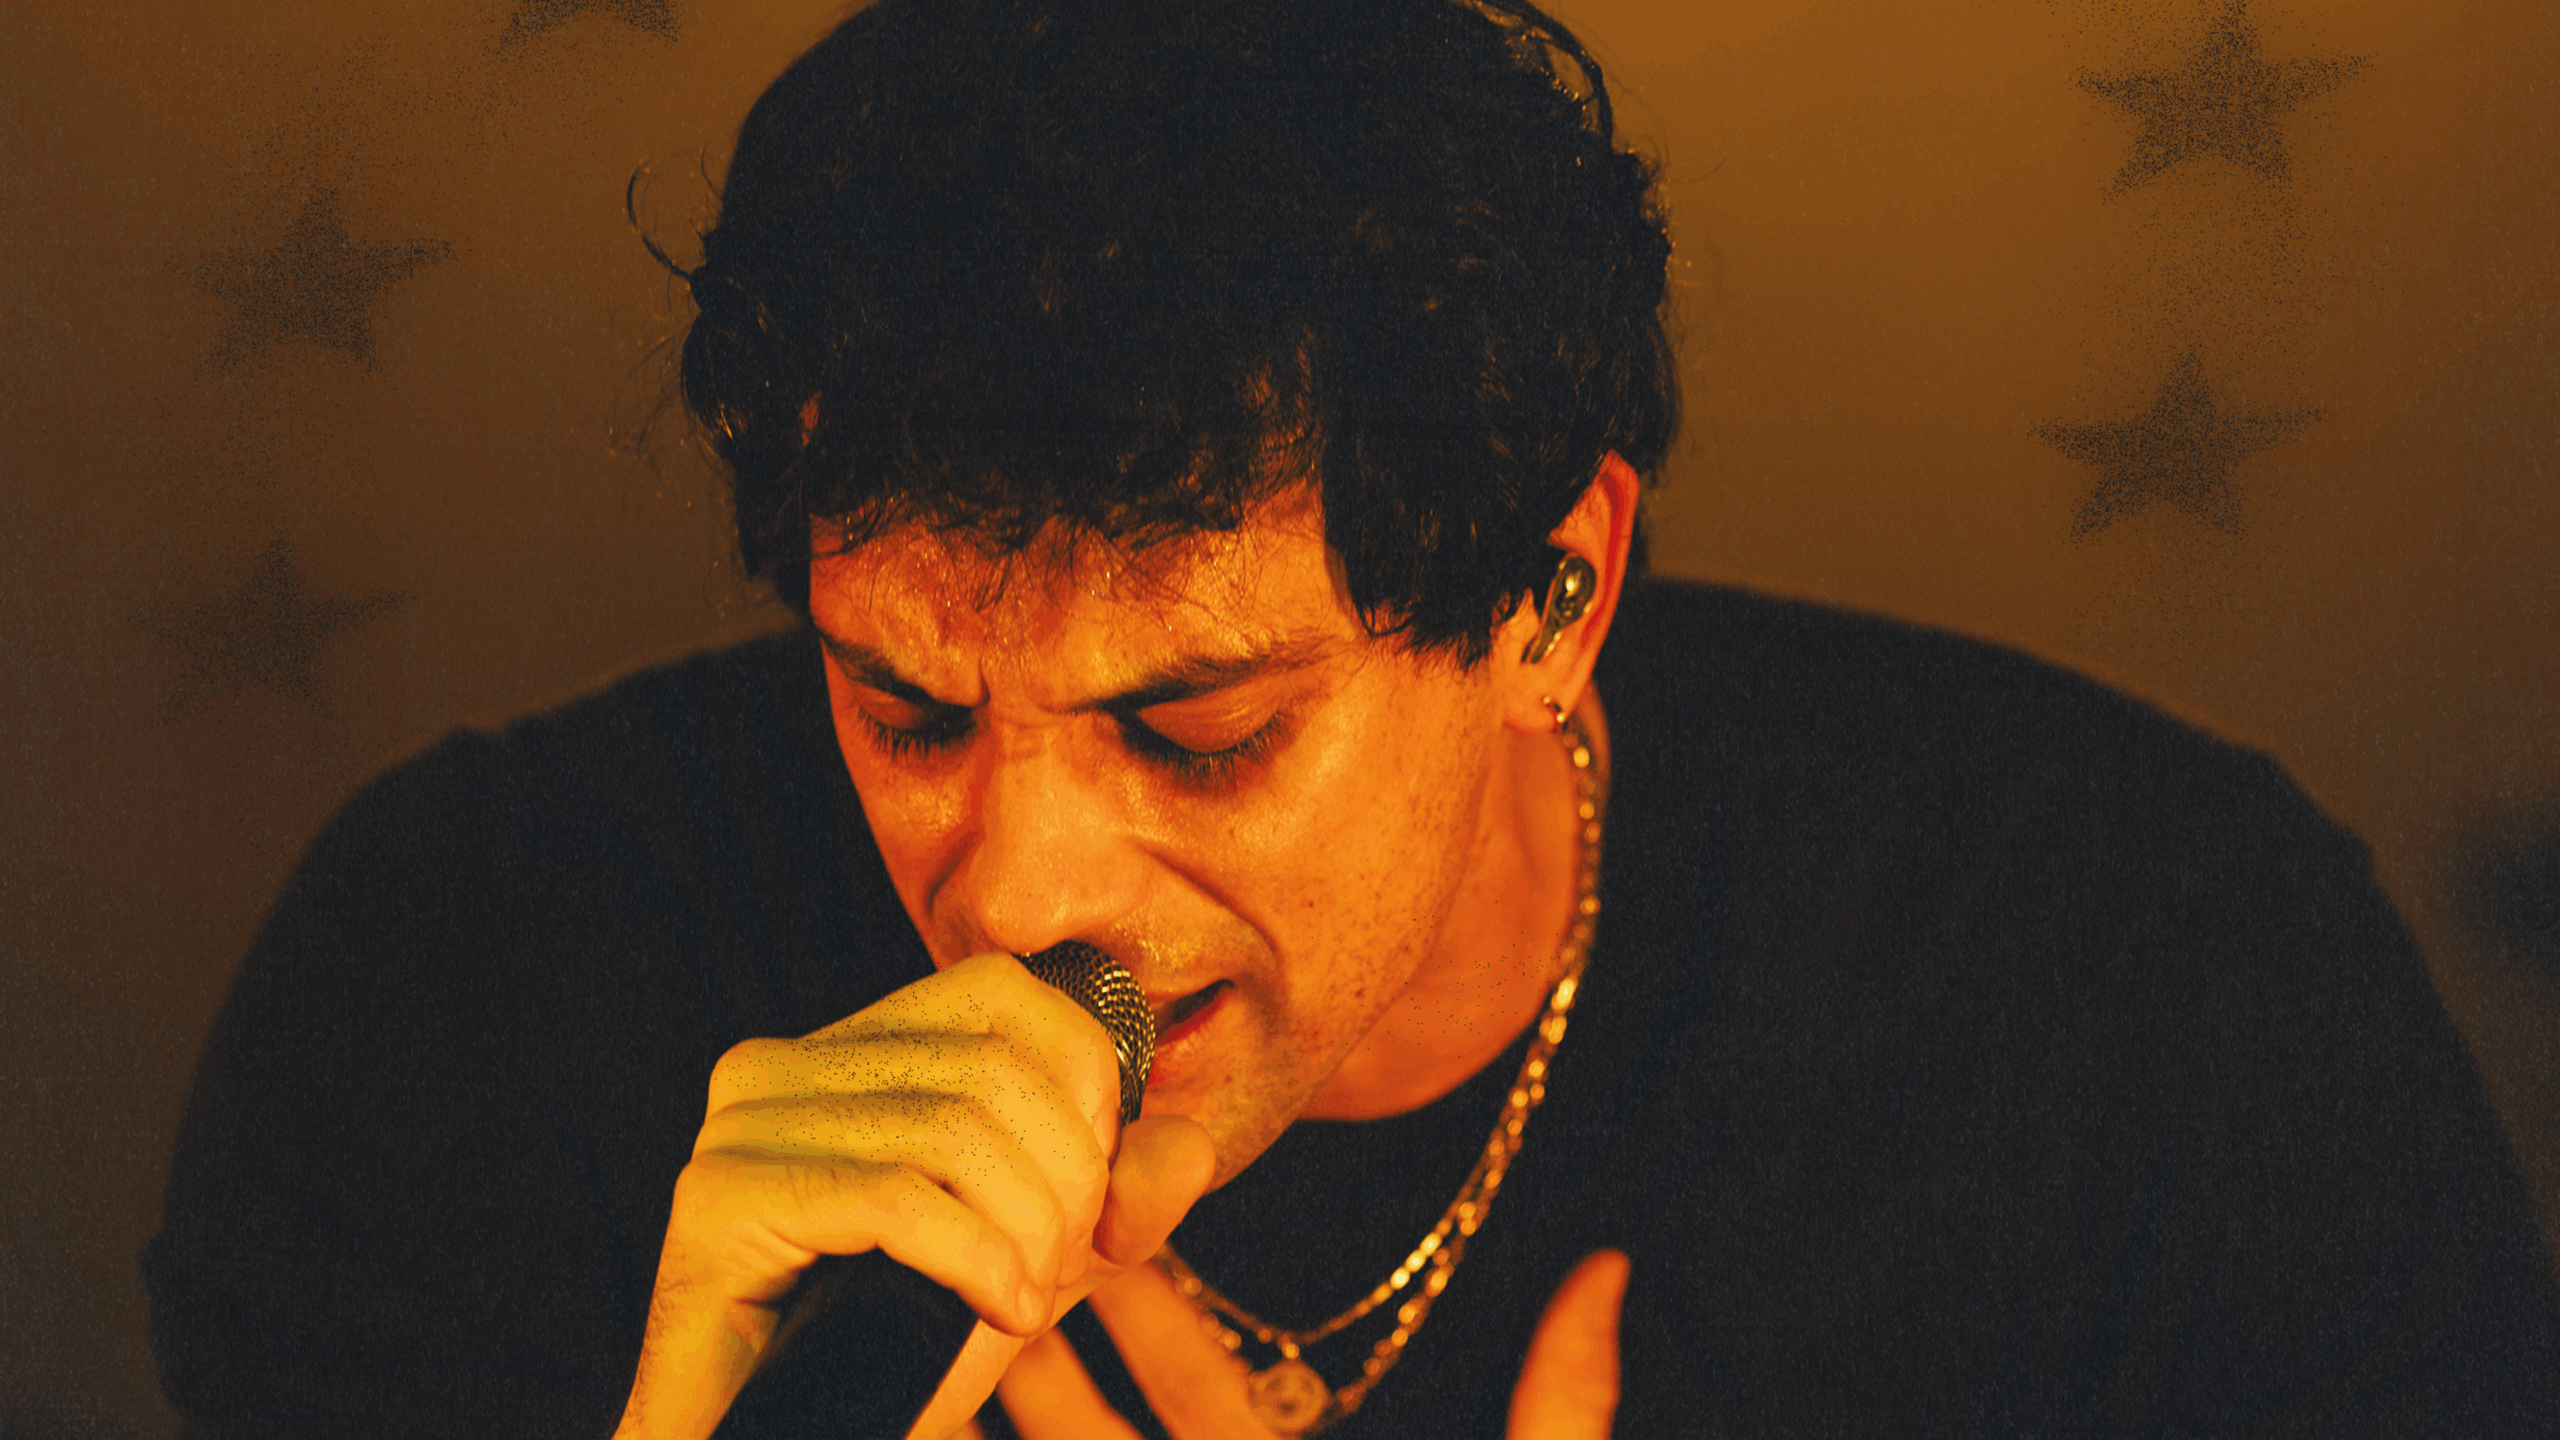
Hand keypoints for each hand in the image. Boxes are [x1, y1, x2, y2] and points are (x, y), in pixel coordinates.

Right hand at [612, 952, 1219, 1439]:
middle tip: (1055, 1272)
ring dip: (1027, 1233)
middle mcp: (779, 1067)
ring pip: (953, 1132)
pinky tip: (996, 1310)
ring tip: (1021, 1300)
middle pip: (990, 1071)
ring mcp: (742, 1128)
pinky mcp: (720, 1200)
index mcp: (847, 1049)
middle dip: (1065, 1183)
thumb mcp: (1034, 1257)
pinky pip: (896, 1200)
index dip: (1083, 1082)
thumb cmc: (891, 1352)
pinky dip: (976, 1260)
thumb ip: (1113, 1199)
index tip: (1096, 1191)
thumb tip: (1188, 1146)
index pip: (1002, 992)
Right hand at [992, 1248, 1629, 1438]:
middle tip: (998, 1248)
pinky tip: (921, 1428)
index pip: (1207, 1397)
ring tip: (934, 1324)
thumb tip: (1605, 1269)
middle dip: (1048, 1344)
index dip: (1152, 1310)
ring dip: (994, 1415)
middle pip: (1105, 1438)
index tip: (1112, 1222)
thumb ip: (1558, 1405)